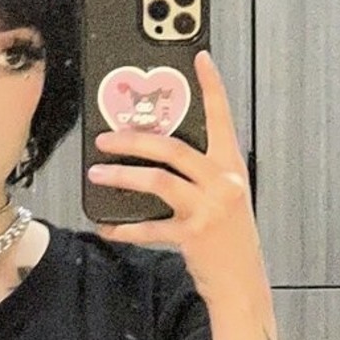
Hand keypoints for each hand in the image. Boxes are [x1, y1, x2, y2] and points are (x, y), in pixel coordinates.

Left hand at [87, 52, 266, 304]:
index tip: (199, 58)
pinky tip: (106, 226)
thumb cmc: (228, 237)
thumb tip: (155, 153)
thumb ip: (199, 174)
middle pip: (173, 148)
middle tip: (106, 137)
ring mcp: (208, 208)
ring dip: (122, 176)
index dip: (212, 86)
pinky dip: (124, 227)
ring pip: (157, 180)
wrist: (241, 282)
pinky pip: (149, 227)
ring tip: (97, 174)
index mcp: (230, 167)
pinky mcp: (193, 234)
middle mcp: (223, 182)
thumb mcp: (222, 197)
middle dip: (134, 139)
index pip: (222, 118)